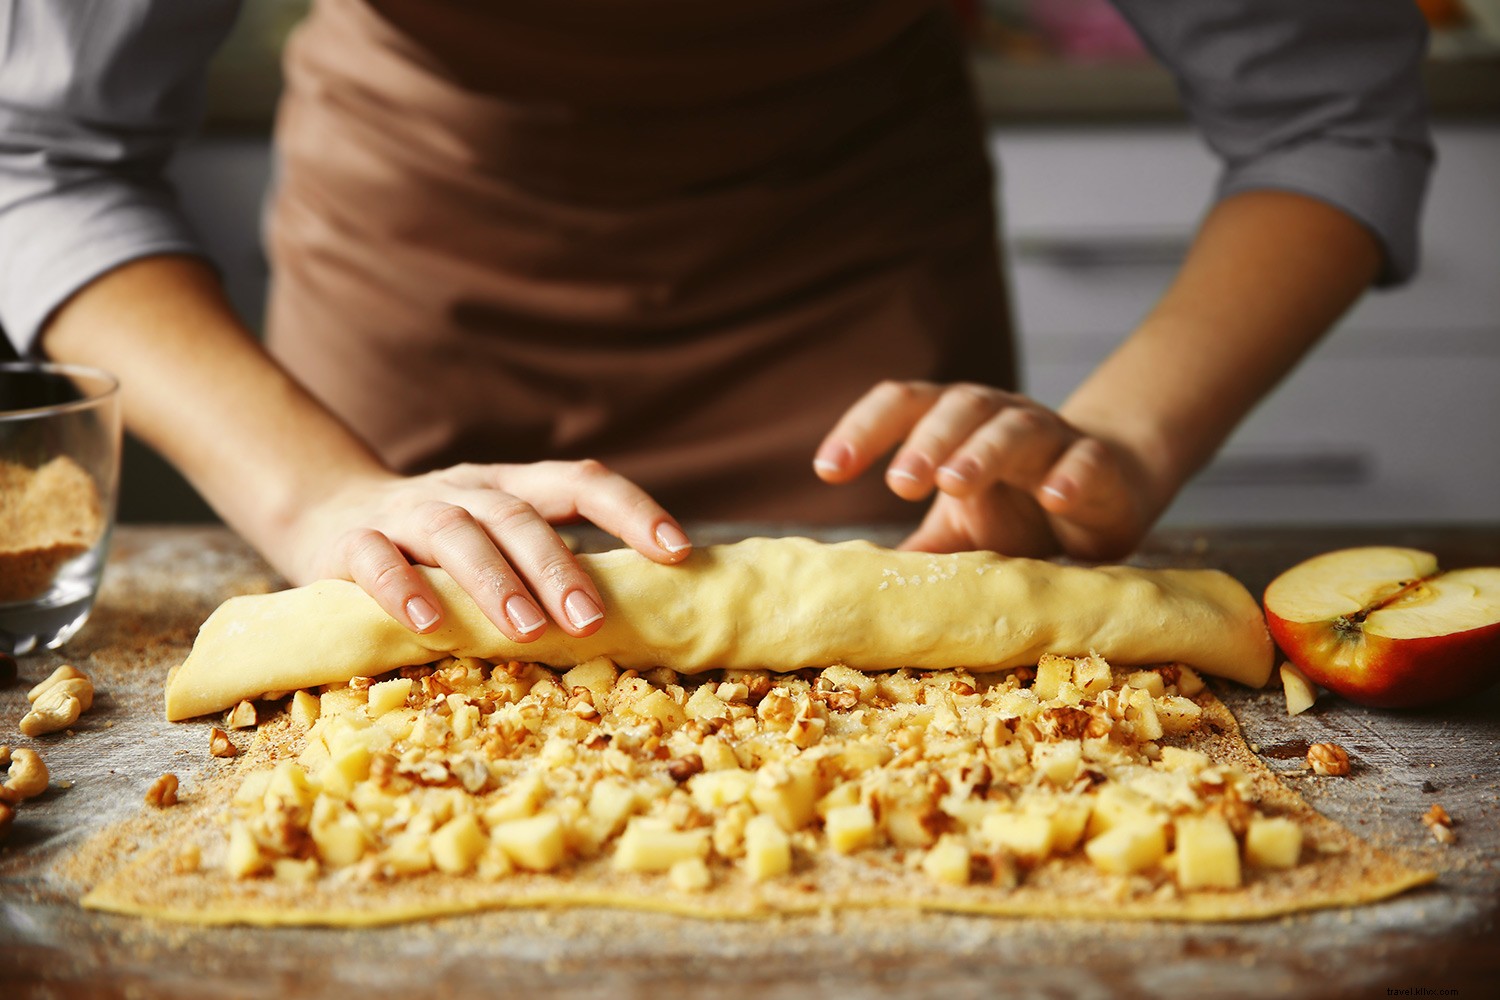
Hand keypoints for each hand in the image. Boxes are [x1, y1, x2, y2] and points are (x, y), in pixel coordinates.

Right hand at [276, 460, 692, 638]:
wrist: (325, 513)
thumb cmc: (439, 550)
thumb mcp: (497, 544)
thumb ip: (548, 568)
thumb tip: (641, 620)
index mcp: (513, 488)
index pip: (580, 482)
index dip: (633, 510)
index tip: (678, 551)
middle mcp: (466, 491)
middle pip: (519, 516)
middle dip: (559, 568)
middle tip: (592, 621)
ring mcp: (408, 511)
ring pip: (456, 532)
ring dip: (496, 580)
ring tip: (528, 630)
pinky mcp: (350, 542)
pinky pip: (377, 559)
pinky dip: (403, 588)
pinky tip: (430, 623)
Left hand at [813, 381, 1158, 559]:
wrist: (1104, 494)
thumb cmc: (1015, 510)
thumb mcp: (958, 534)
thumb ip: (916, 553)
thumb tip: (854, 594)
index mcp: (954, 423)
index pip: (903, 406)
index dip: (862, 430)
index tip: (827, 470)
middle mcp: (998, 417)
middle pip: (959, 408)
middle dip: (926, 441)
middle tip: (899, 482)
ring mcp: (1051, 436)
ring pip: (1016, 429)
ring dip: (983, 452)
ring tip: (953, 484)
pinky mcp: (1098, 466)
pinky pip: (1086, 461)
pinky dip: (1070, 475)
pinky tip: (1053, 496)